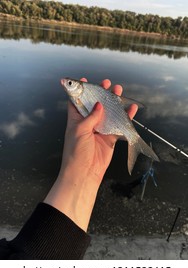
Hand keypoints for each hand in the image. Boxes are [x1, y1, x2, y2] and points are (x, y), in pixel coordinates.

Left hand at [44, 78, 137, 230]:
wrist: (85, 173)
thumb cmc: (76, 151)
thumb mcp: (80, 131)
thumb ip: (91, 117)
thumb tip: (99, 105)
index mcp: (76, 120)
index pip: (77, 102)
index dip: (80, 91)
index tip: (85, 80)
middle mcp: (87, 123)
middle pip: (95, 105)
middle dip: (101, 94)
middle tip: (108, 84)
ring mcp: (99, 129)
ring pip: (108, 113)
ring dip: (114, 102)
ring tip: (119, 91)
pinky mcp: (110, 137)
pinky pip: (118, 125)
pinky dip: (125, 117)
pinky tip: (131, 109)